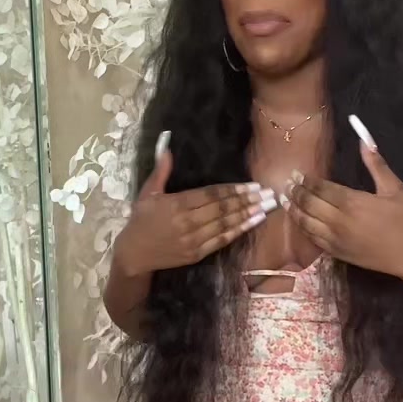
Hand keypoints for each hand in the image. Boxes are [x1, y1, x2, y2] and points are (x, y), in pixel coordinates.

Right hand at [114, 138, 272, 276]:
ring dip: (248, 215)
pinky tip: (252, 224)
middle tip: (269, 194)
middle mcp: (187, 222)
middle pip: (222, 209)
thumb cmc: (140, 221)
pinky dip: (238, 232)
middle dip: (248, 201)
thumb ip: (160, 170)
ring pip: (225, 224)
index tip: (252, 185)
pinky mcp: (196, 253)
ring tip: (267, 207)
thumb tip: (166, 146)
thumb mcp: (147, 193)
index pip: (211, 194)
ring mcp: (193, 240)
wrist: (133, 255)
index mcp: (176, 204)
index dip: (233, 190)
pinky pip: (221, 241)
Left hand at [283, 141, 402, 281]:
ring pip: (305, 222)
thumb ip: (376, 165)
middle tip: (288, 184)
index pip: (320, 188)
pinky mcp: (335, 252)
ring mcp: (334, 238)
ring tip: (285, 200)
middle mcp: (338, 220)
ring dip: (293, 209)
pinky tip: (298, 220)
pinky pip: (312, 238)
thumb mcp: (394, 188)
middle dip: (296, 192)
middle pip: (308, 203)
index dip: (306, 180)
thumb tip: (364, 141)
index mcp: (351, 201)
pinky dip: (302, 227)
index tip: (298, 174)